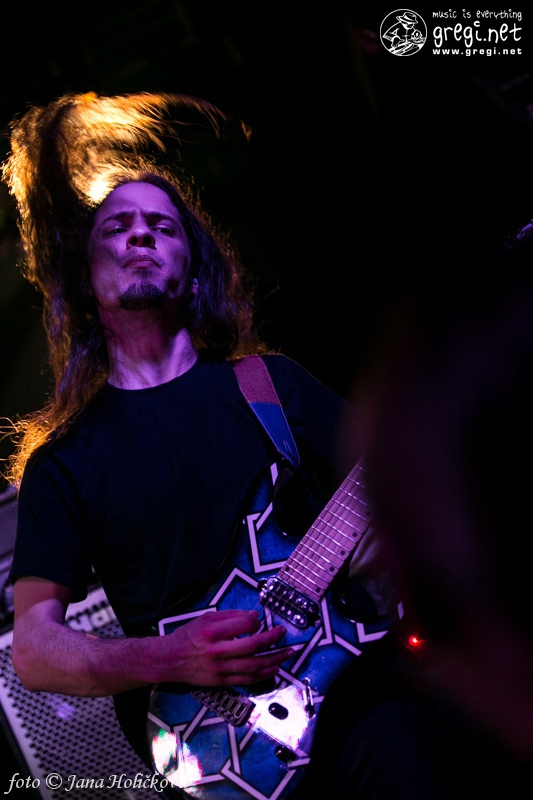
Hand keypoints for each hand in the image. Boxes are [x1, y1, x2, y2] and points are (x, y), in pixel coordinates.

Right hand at [158, 609, 291, 685]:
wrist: (169, 660)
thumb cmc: (188, 636)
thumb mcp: (205, 618)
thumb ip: (230, 616)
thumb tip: (254, 617)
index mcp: (212, 632)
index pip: (243, 625)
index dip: (256, 622)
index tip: (259, 620)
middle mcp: (217, 651)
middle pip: (252, 646)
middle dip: (273, 639)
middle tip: (283, 633)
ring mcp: (220, 669)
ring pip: (254, 666)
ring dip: (274, 659)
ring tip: (288, 653)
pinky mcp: (221, 681)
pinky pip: (247, 679)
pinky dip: (264, 674)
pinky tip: (274, 668)